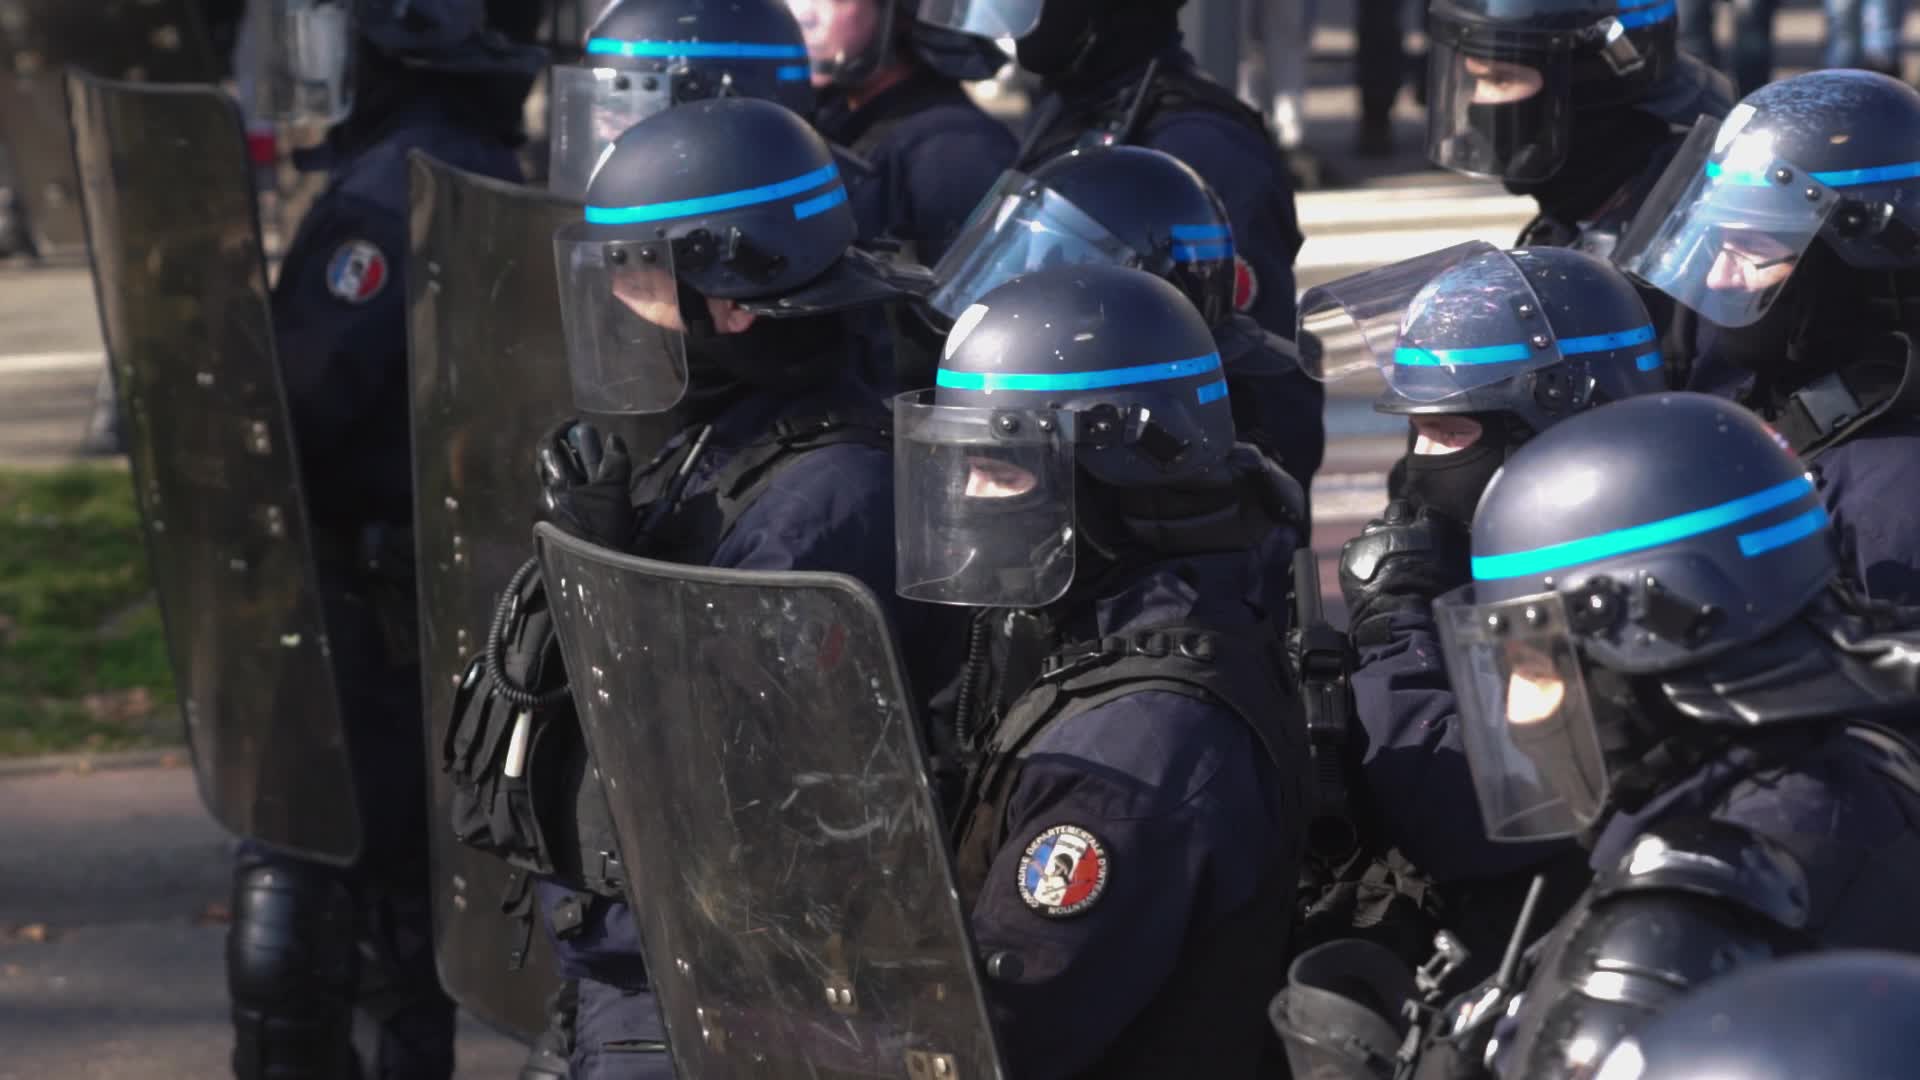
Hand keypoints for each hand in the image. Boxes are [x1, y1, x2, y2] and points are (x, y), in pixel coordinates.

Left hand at [535, 419, 635, 549]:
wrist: (595, 575)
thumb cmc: (603, 532)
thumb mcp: (615, 493)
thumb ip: (615, 463)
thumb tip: (613, 439)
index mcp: (553, 487)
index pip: (548, 447)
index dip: (561, 430)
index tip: (578, 423)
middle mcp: (542, 500)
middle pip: (552, 466)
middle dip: (572, 453)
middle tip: (592, 449)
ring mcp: (545, 518)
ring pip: (559, 487)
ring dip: (577, 477)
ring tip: (599, 480)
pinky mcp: (552, 534)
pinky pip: (562, 506)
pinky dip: (577, 498)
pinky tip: (593, 505)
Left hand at [1338, 500, 1470, 645]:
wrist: (1402, 618)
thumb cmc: (1438, 598)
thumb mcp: (1458, 567)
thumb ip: (1453, 546)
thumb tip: (1456, 539)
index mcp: (1430, 524)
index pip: (1426, 512)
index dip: (1424, 525)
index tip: (1424, 537)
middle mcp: (1399, 524)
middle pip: (1397, 510)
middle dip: (1398, 521)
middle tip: (1401, 541)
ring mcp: (1372, 537)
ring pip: (1374, 528)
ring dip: (1378, 539)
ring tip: (1383, 561)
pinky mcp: (1352, 552)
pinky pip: (1355, 548)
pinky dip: (1361, 557)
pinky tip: (1368, 573)